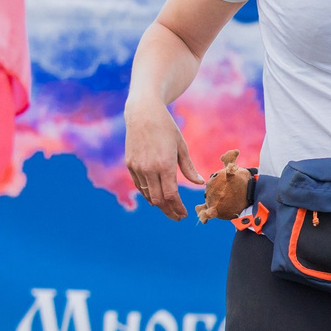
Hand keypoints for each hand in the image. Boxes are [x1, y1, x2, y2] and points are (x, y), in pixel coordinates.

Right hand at [123, 96, 203, 219]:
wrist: (142, 113)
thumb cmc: (166, 128)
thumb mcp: (181, 146)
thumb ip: (189, 168)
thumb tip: (200, 183)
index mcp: (165, 165)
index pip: (172, 195)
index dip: (178, 208)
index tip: (184, 214)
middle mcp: (149, 169)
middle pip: (159, 200)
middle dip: (169, 211)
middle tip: (177, 217)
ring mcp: (137, 167)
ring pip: (148, 194)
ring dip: (158, 204)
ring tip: (169, 209)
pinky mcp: (130, 164)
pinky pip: (139, 185)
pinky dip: (148, 194)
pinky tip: (155, 198)